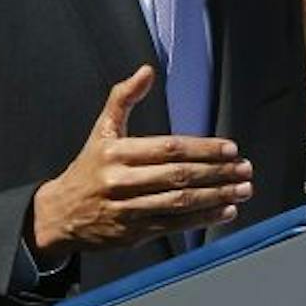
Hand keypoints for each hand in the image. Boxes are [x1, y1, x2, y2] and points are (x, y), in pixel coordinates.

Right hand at [30, 66, 250, 257]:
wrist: (60, 214)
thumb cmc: (88, 169)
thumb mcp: (101, 130)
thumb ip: (123, 98)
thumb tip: (146, 71)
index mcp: (116, 152)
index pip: (169, 148)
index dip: (203, 148)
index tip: (230, 149)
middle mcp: (121, 181)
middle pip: (179, 175)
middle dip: (218, 172)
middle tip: (244, 169)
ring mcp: (128, 210)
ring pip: (180, 202)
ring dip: (217, 196)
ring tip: (241, 189)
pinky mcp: (133, 233)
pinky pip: (175, 225)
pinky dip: (203, 219)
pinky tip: (225, 210)